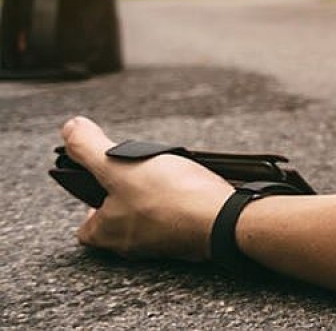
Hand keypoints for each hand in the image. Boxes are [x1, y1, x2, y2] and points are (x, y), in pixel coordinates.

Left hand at [60, 116, 232, 261]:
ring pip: (150, 220)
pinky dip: (181, 205)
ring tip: (169, 175)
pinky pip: (178, 220)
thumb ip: (88, 147)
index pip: (86, 226)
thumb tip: (69, 129)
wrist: (225, 219)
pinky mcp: (190, 239)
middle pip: (119, 221)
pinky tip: (192, 188)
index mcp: (107, 233)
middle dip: (127, 196)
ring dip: (156, 199)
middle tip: (140, 173)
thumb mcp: (118, 165)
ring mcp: (163, 245)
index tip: (104, 181)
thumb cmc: (169, 197)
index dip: (91, 202)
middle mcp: (131, 246)